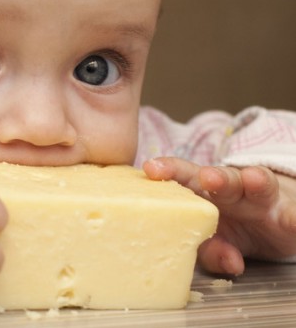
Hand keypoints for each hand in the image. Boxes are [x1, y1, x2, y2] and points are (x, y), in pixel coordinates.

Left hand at [144, 157, 295, 275]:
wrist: (274, 222)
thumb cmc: (231, 226)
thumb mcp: (217, 241)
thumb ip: (212, 251)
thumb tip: (230, 264)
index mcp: (205, 192)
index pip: (183, 176)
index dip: (168, 170)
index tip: (151, 169)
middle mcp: (233, 189)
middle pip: (223, 179)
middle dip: (215, 178)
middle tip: (208, 178)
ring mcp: (263, 198)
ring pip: (259, 186)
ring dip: (255, 181)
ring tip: (254, 179)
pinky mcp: (289, 213)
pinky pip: (293, 215)